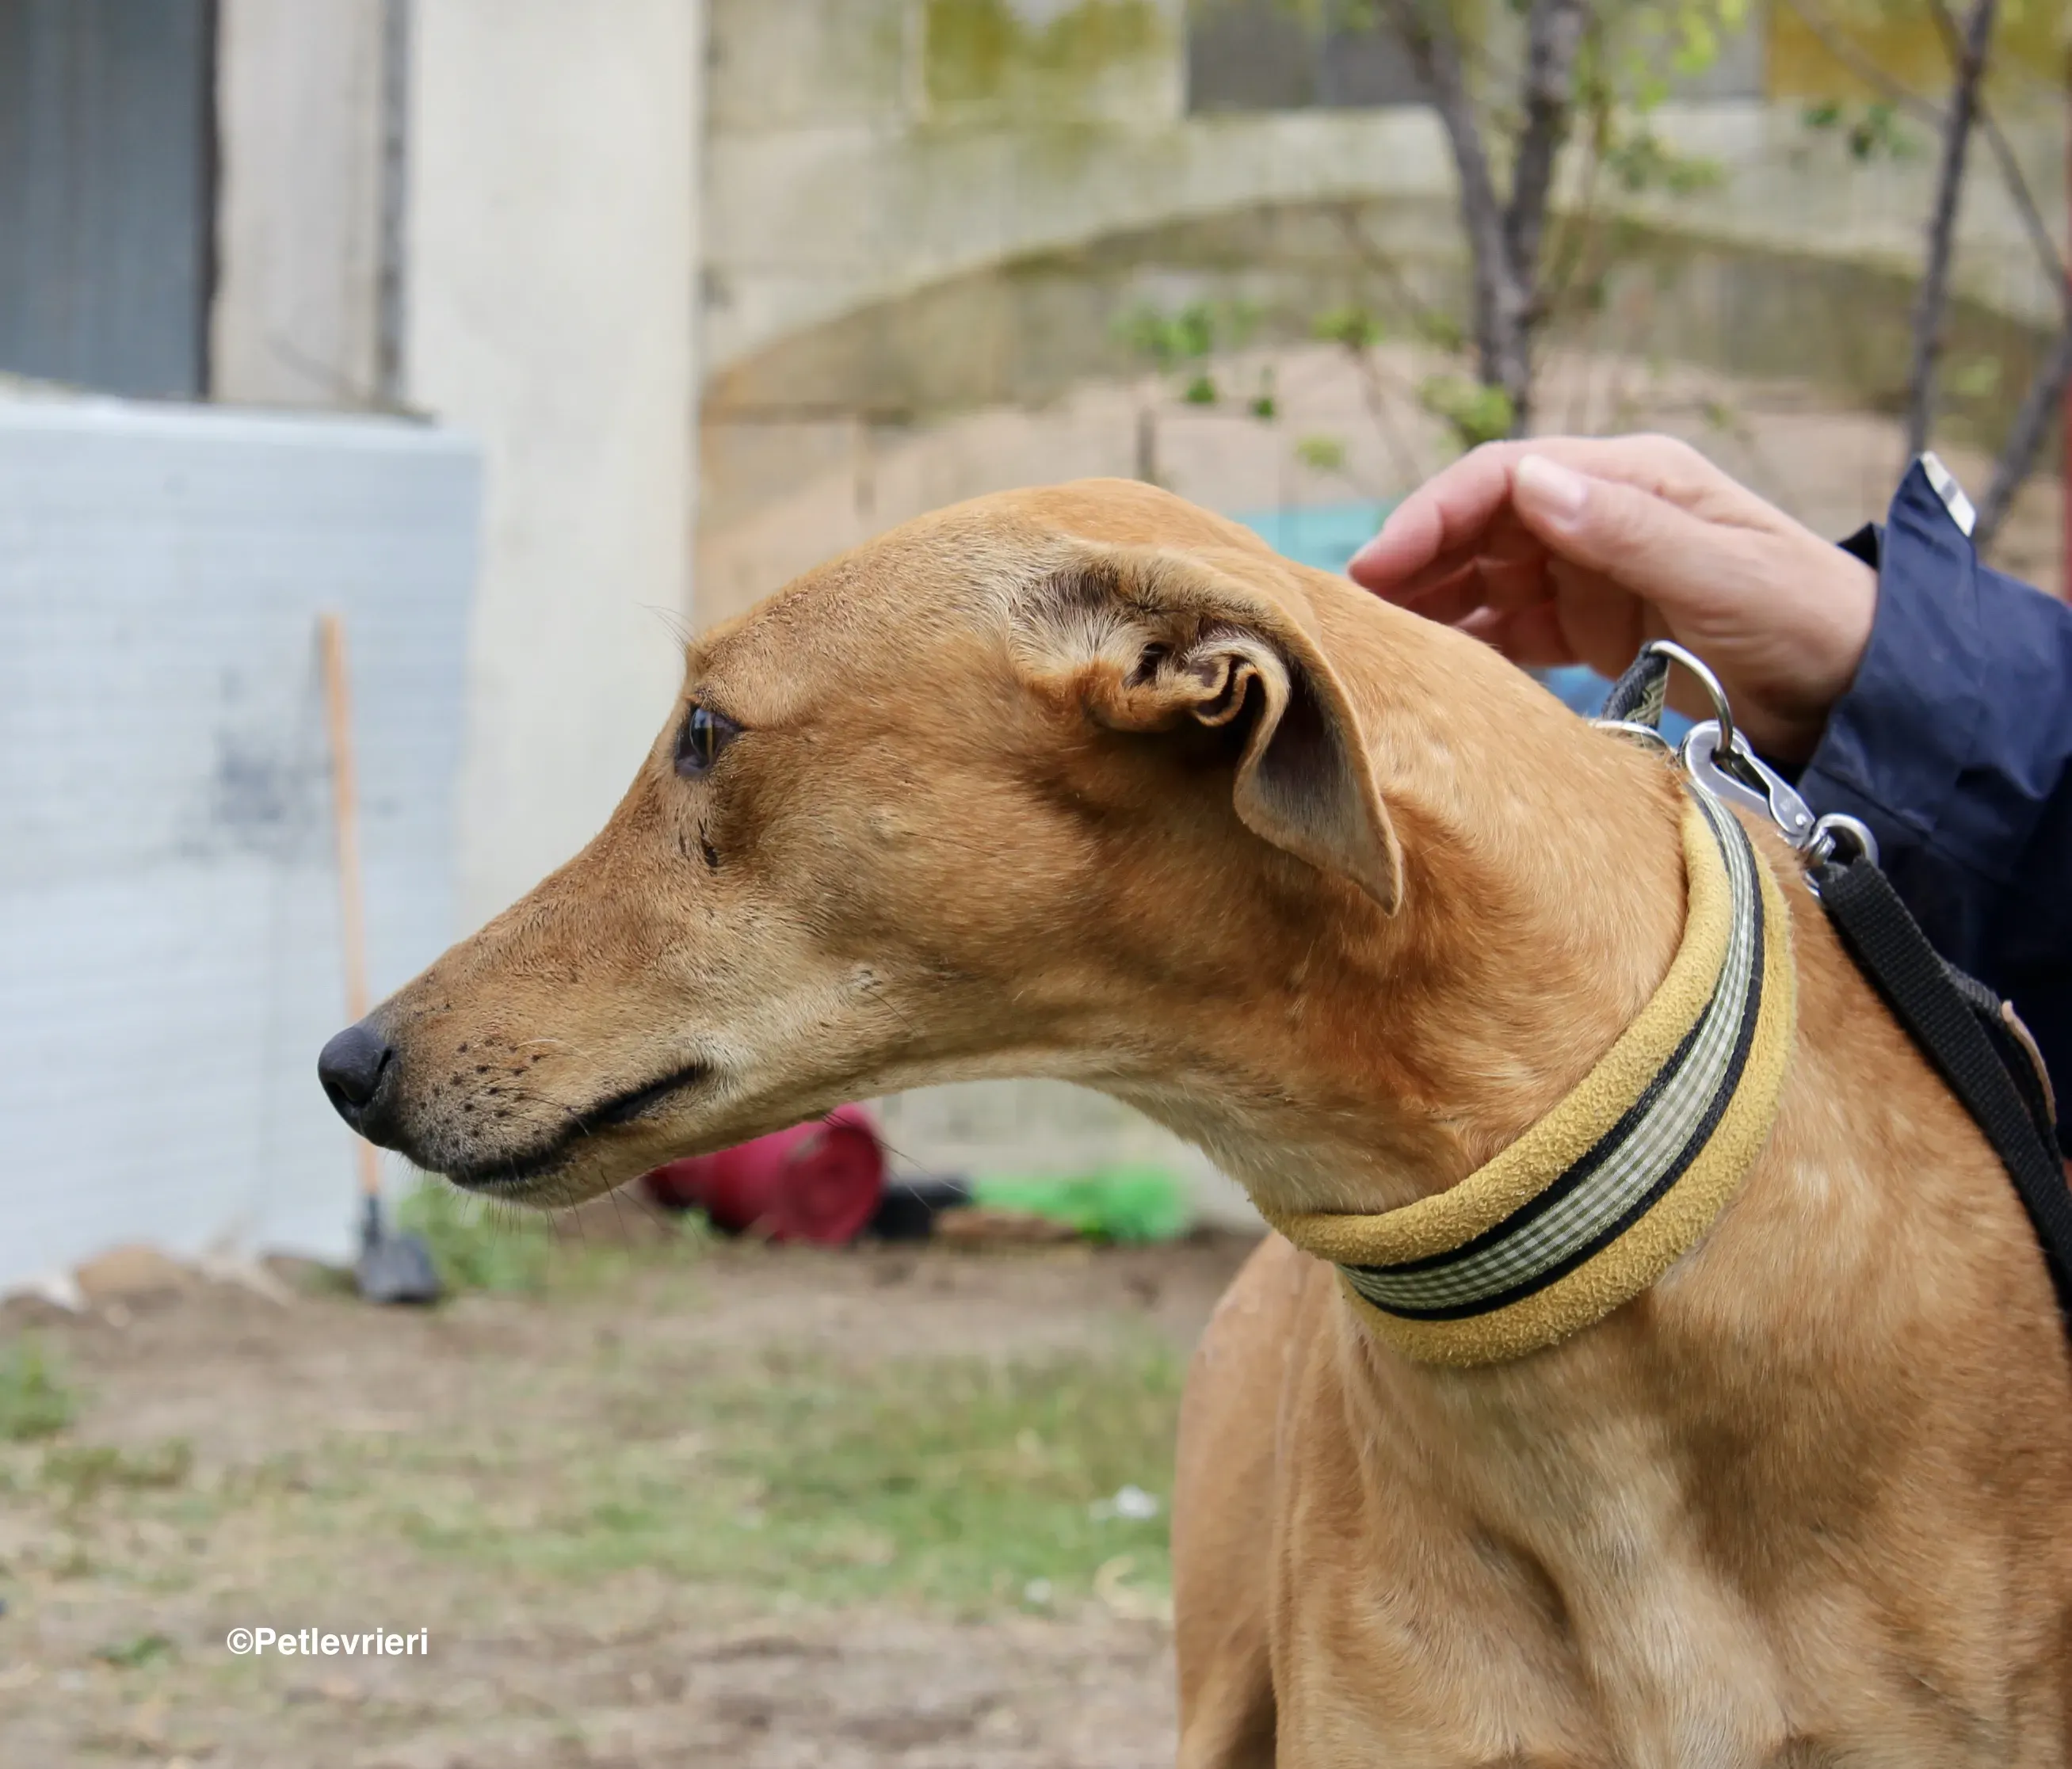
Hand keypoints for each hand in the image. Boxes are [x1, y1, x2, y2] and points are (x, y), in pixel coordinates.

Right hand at [1347, 435, 1878, 764]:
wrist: (1861, 692)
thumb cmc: (1805, 621)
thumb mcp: (1721, 574)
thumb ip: (1628, 531)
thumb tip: (1531, 480)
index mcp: (1629, 480)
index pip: (1503, 478)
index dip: (1431, 516)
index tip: (1375, 566)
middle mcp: (1600, 516)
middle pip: (1479, 526)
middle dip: (1413, 562)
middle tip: (1352, 615)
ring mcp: (1592, 571)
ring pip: (1484, 577)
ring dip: (1429, 605)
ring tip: (1375, 645)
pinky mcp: (1592, 627)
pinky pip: (1509, 627)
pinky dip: (1467, 644)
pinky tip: (1432, 671)